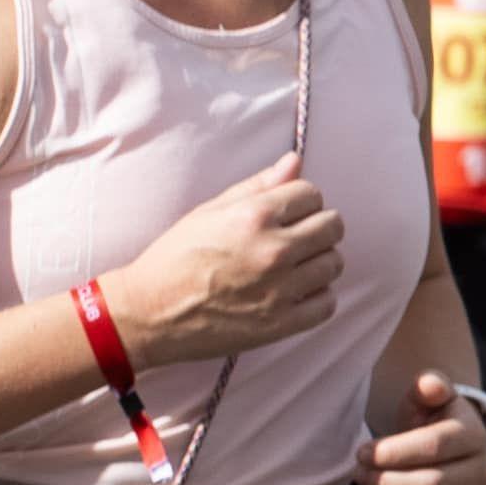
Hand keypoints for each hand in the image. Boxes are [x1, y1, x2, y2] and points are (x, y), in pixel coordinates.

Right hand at [101, 155, 343, 365]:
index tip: (289, 212)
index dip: (301, 200)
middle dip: (318, 226)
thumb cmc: (176, 257)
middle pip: (332, 226)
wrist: (151, 311)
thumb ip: (258, 185)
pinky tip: (297, 291)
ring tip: (295, 265)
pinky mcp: (282, 323)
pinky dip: (318, 295)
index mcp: (255, 216)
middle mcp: (273, 249)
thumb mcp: (211, 210)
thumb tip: (294, 161)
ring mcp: (280, 289)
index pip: (311, 193)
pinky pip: (327, 303)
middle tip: (297, 236)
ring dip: (320, 260)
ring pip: (334, 263)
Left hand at [358, 375, 485, 484]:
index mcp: (473, 435)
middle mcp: (482, 473)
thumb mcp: (427, 400)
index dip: (393, 452)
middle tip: (359, 477)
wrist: (448, 453)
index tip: (362, 453)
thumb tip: (429, 383)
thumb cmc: (429, 422)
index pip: (434, 446)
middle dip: (387, 484)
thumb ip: (427, 387)